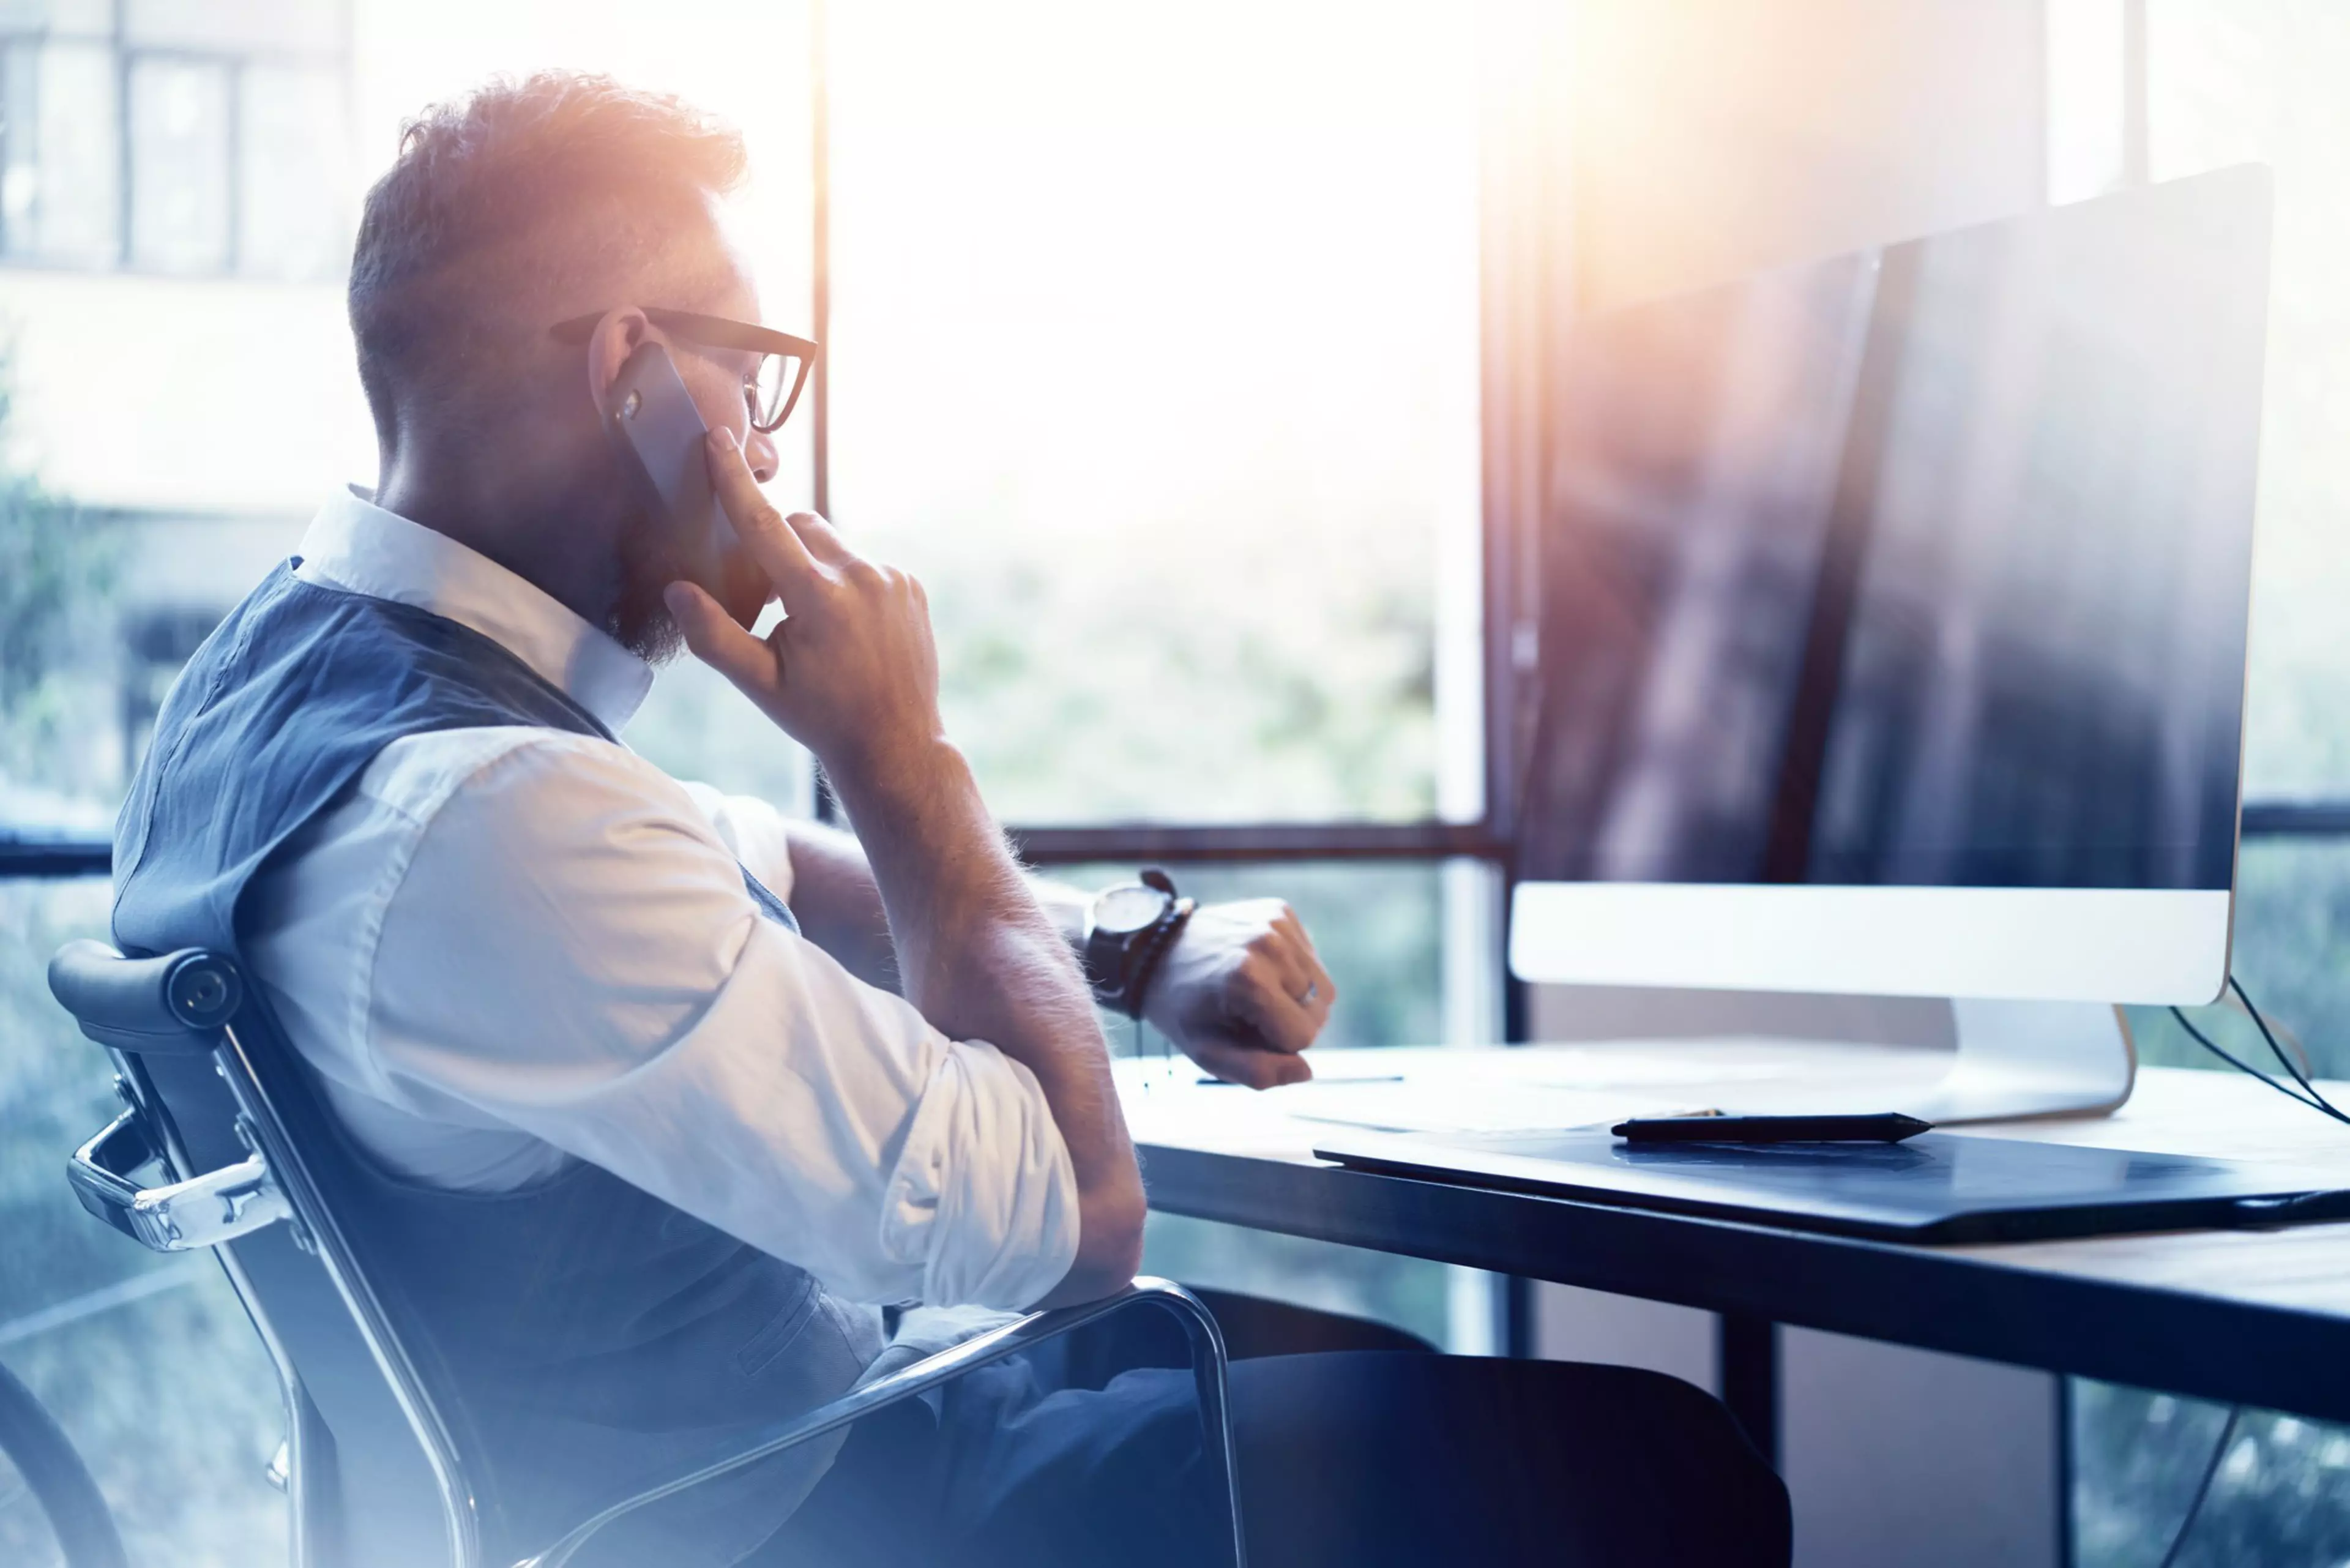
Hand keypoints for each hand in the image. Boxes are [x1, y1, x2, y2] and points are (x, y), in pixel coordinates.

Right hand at [666, 428, 944, 780]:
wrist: (897, 744)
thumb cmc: (822, 717)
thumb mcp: (759, 684)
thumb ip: (713, 635)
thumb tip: (676, 591)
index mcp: (818, 598)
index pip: (764, 525)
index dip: (736, 481)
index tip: (720, 440)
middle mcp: (860, 578)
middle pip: (802, 528)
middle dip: (780, 550)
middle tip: (775, 604)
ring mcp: (892, 580)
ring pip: (834, 548)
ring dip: (815, 571)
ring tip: (819, 630)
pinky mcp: (911, 587)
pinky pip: (866, 567)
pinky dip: (848, 585)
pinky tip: (850, 632)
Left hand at [1141, 899, 1335, 1088]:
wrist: (1155, 951)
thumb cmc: (1182, 1007)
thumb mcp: (1207, 1052)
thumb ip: (1257, 1072)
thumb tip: (1305, 1071)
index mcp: (1250, 983)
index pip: (1303, 1037)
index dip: (1275, 1044)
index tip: (1242, 1030)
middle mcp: (1269, 945)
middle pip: (1319, 1011)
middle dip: (1288, 1022)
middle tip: (1247, 1012)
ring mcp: (1277, 923)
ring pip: (1322, 987)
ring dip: (1294, 998)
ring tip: (1254, 991)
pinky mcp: (1281, 911)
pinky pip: (1312, 959)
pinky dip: (1292, 971)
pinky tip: (1260, 968)